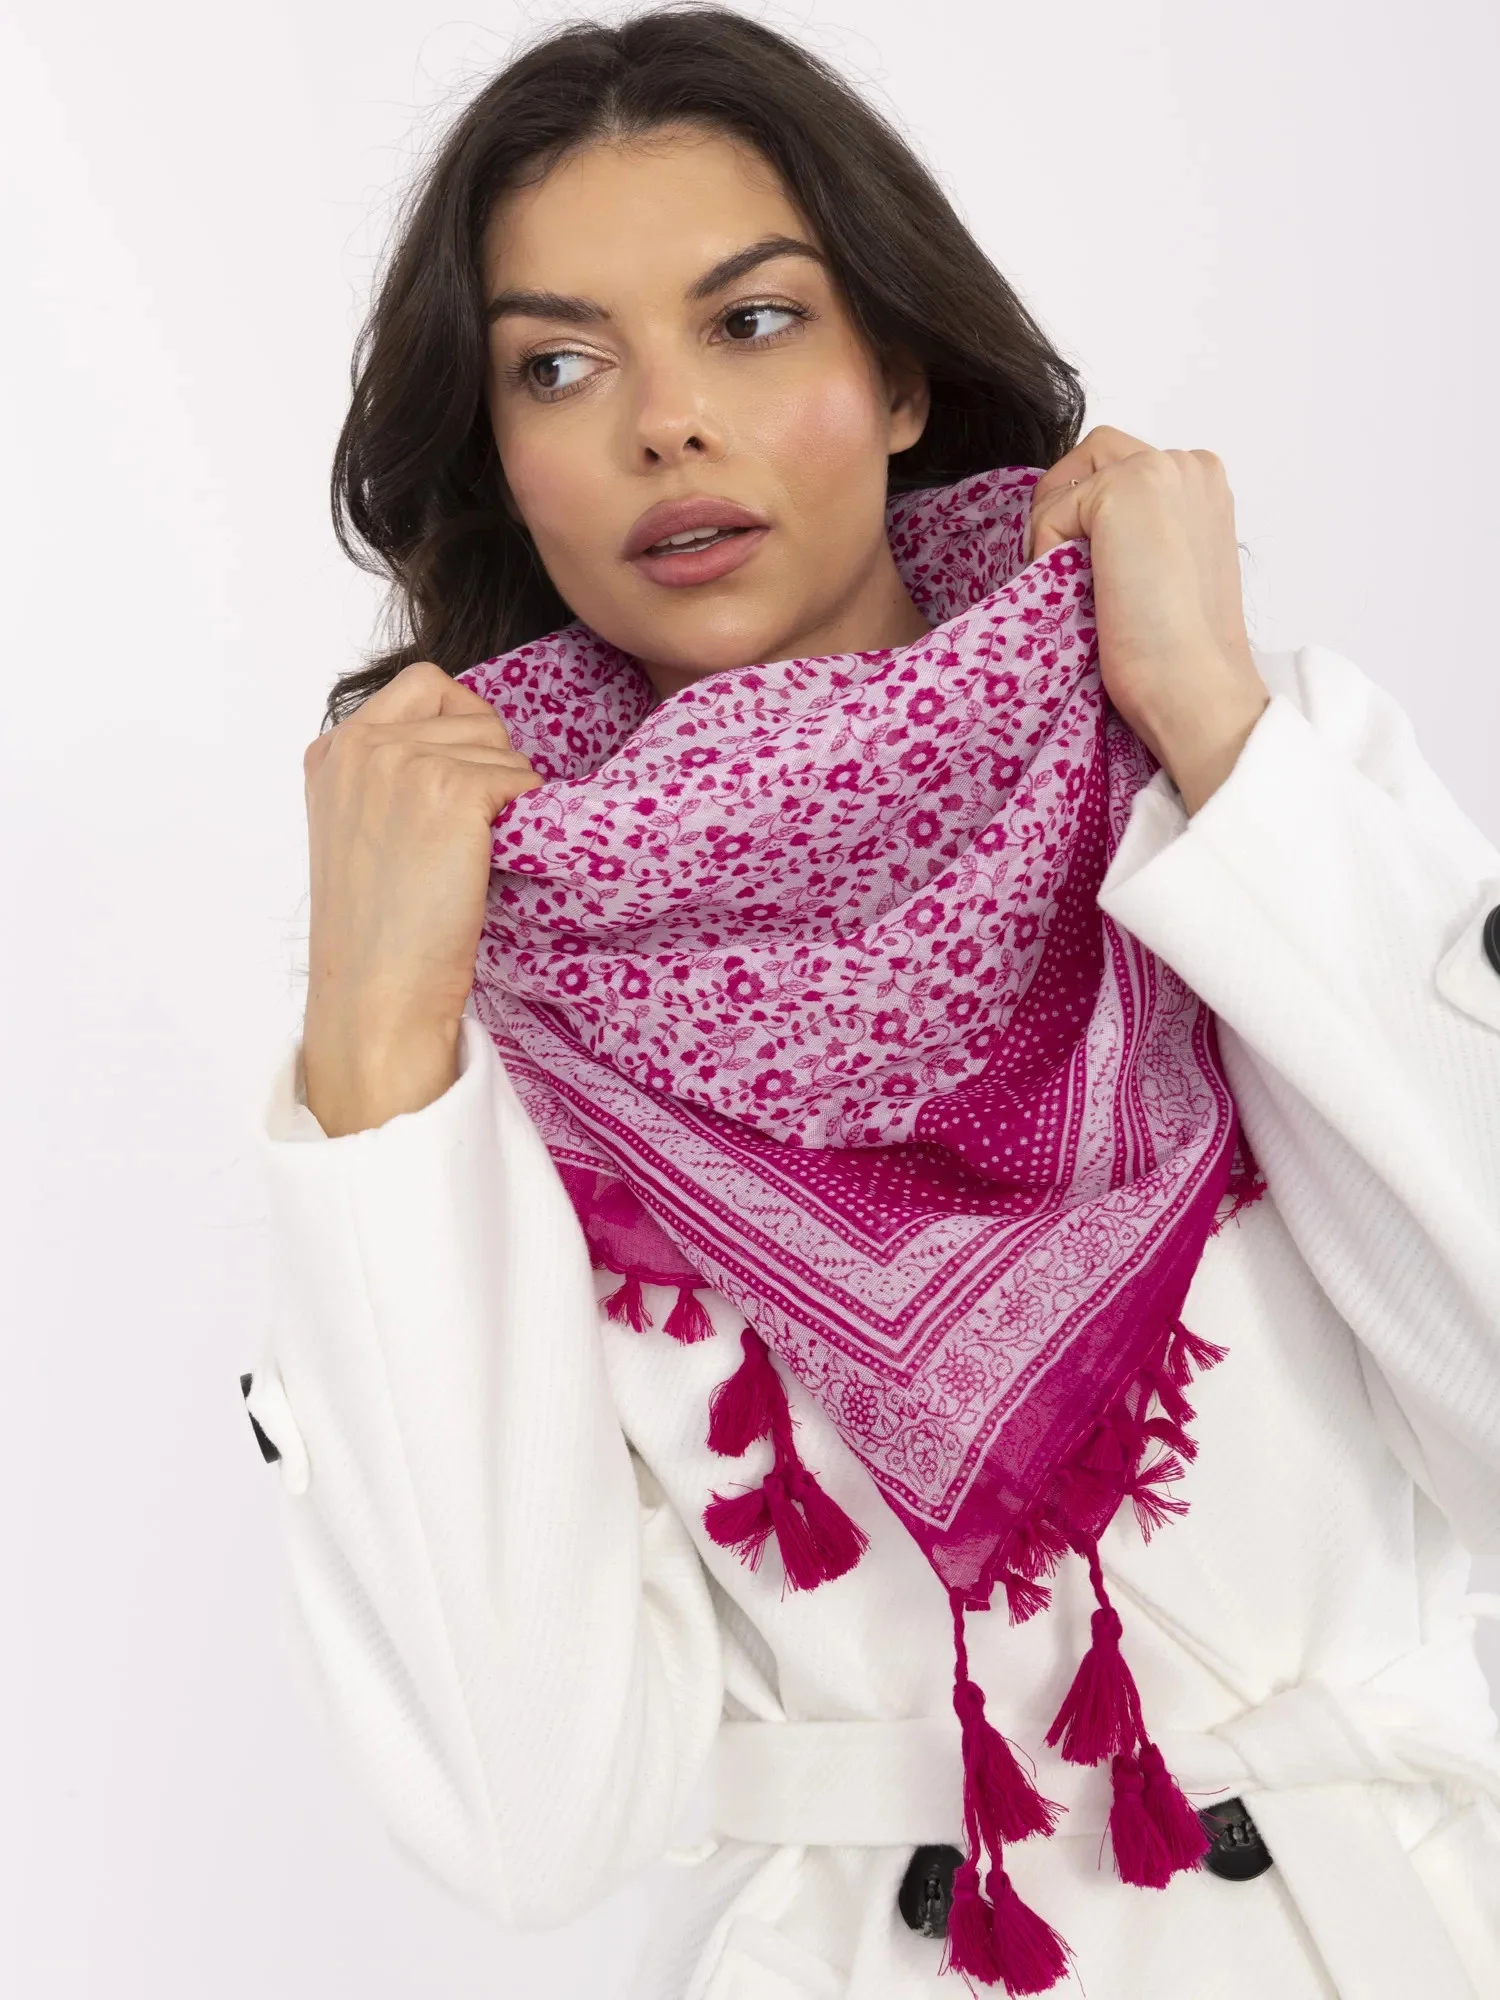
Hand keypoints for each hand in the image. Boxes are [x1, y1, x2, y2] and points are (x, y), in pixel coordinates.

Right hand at [301, 661, 542, 1134]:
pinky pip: (522, 780)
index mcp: (331, 751)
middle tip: (467, 836)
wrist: (377, 994)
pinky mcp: (451, 789)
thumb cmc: (379, 931)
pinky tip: (492, 863)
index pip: (424, 684)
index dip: (460, 728)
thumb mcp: (359, 831)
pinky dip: (526, 818)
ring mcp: (403, 761)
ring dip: (507, 798)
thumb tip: (470, 739)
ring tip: (469, 860)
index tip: (460, 791)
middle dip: (489, 763)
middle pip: (471, 711)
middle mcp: (360, 743)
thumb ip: (390, 775)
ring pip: (502, 747)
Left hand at [1024, 426, 1269, 812]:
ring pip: (1070, 481)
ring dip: (1053, 528)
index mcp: (1205, 486)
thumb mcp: (1165, 569)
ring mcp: (1159, 470)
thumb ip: (1140, 532)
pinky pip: (1053, 511)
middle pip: (1094, 456)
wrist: (1194, 684)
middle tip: (1058, 569)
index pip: (1122, 466)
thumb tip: (1077, 527)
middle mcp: (1189, 465)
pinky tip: (1074, 595)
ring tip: (1067, 587)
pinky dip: (1045, 553)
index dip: (1088, 514)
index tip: (1087, 568)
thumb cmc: (1180, 650)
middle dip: (1064, 506)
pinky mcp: (1124, 488)